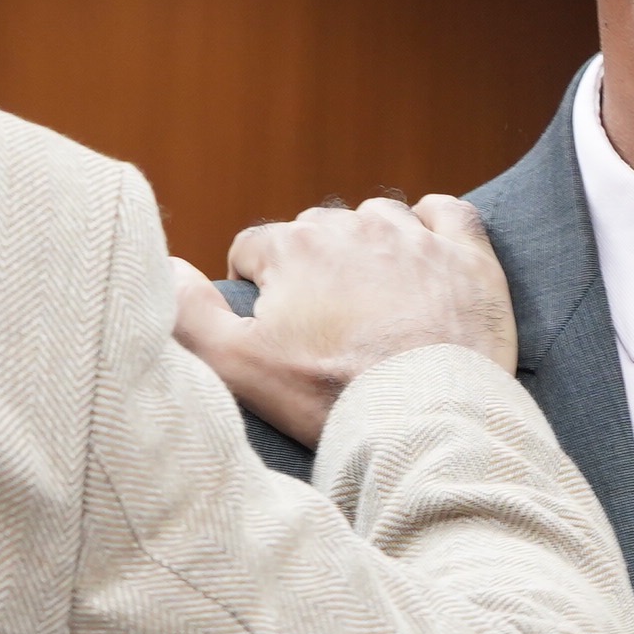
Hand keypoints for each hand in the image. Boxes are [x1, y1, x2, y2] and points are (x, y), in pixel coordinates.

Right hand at [169, 194, 516, 442]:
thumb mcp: (237, 368)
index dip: (258, 292)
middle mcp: (352, 226)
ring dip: (370, 250)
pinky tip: (427, 262)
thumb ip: (189, 314)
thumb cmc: (332, 398)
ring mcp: (414, 236)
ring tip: (376, 306)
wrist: (428, 420)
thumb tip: (167, 266)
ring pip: (377, 220)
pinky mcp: (467, 254)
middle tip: (326, 331)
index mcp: (292, 247)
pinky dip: (434, 229)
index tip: (278, 333)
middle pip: (314, 234)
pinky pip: (447, 213)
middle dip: (313, 272)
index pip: (254, 250)